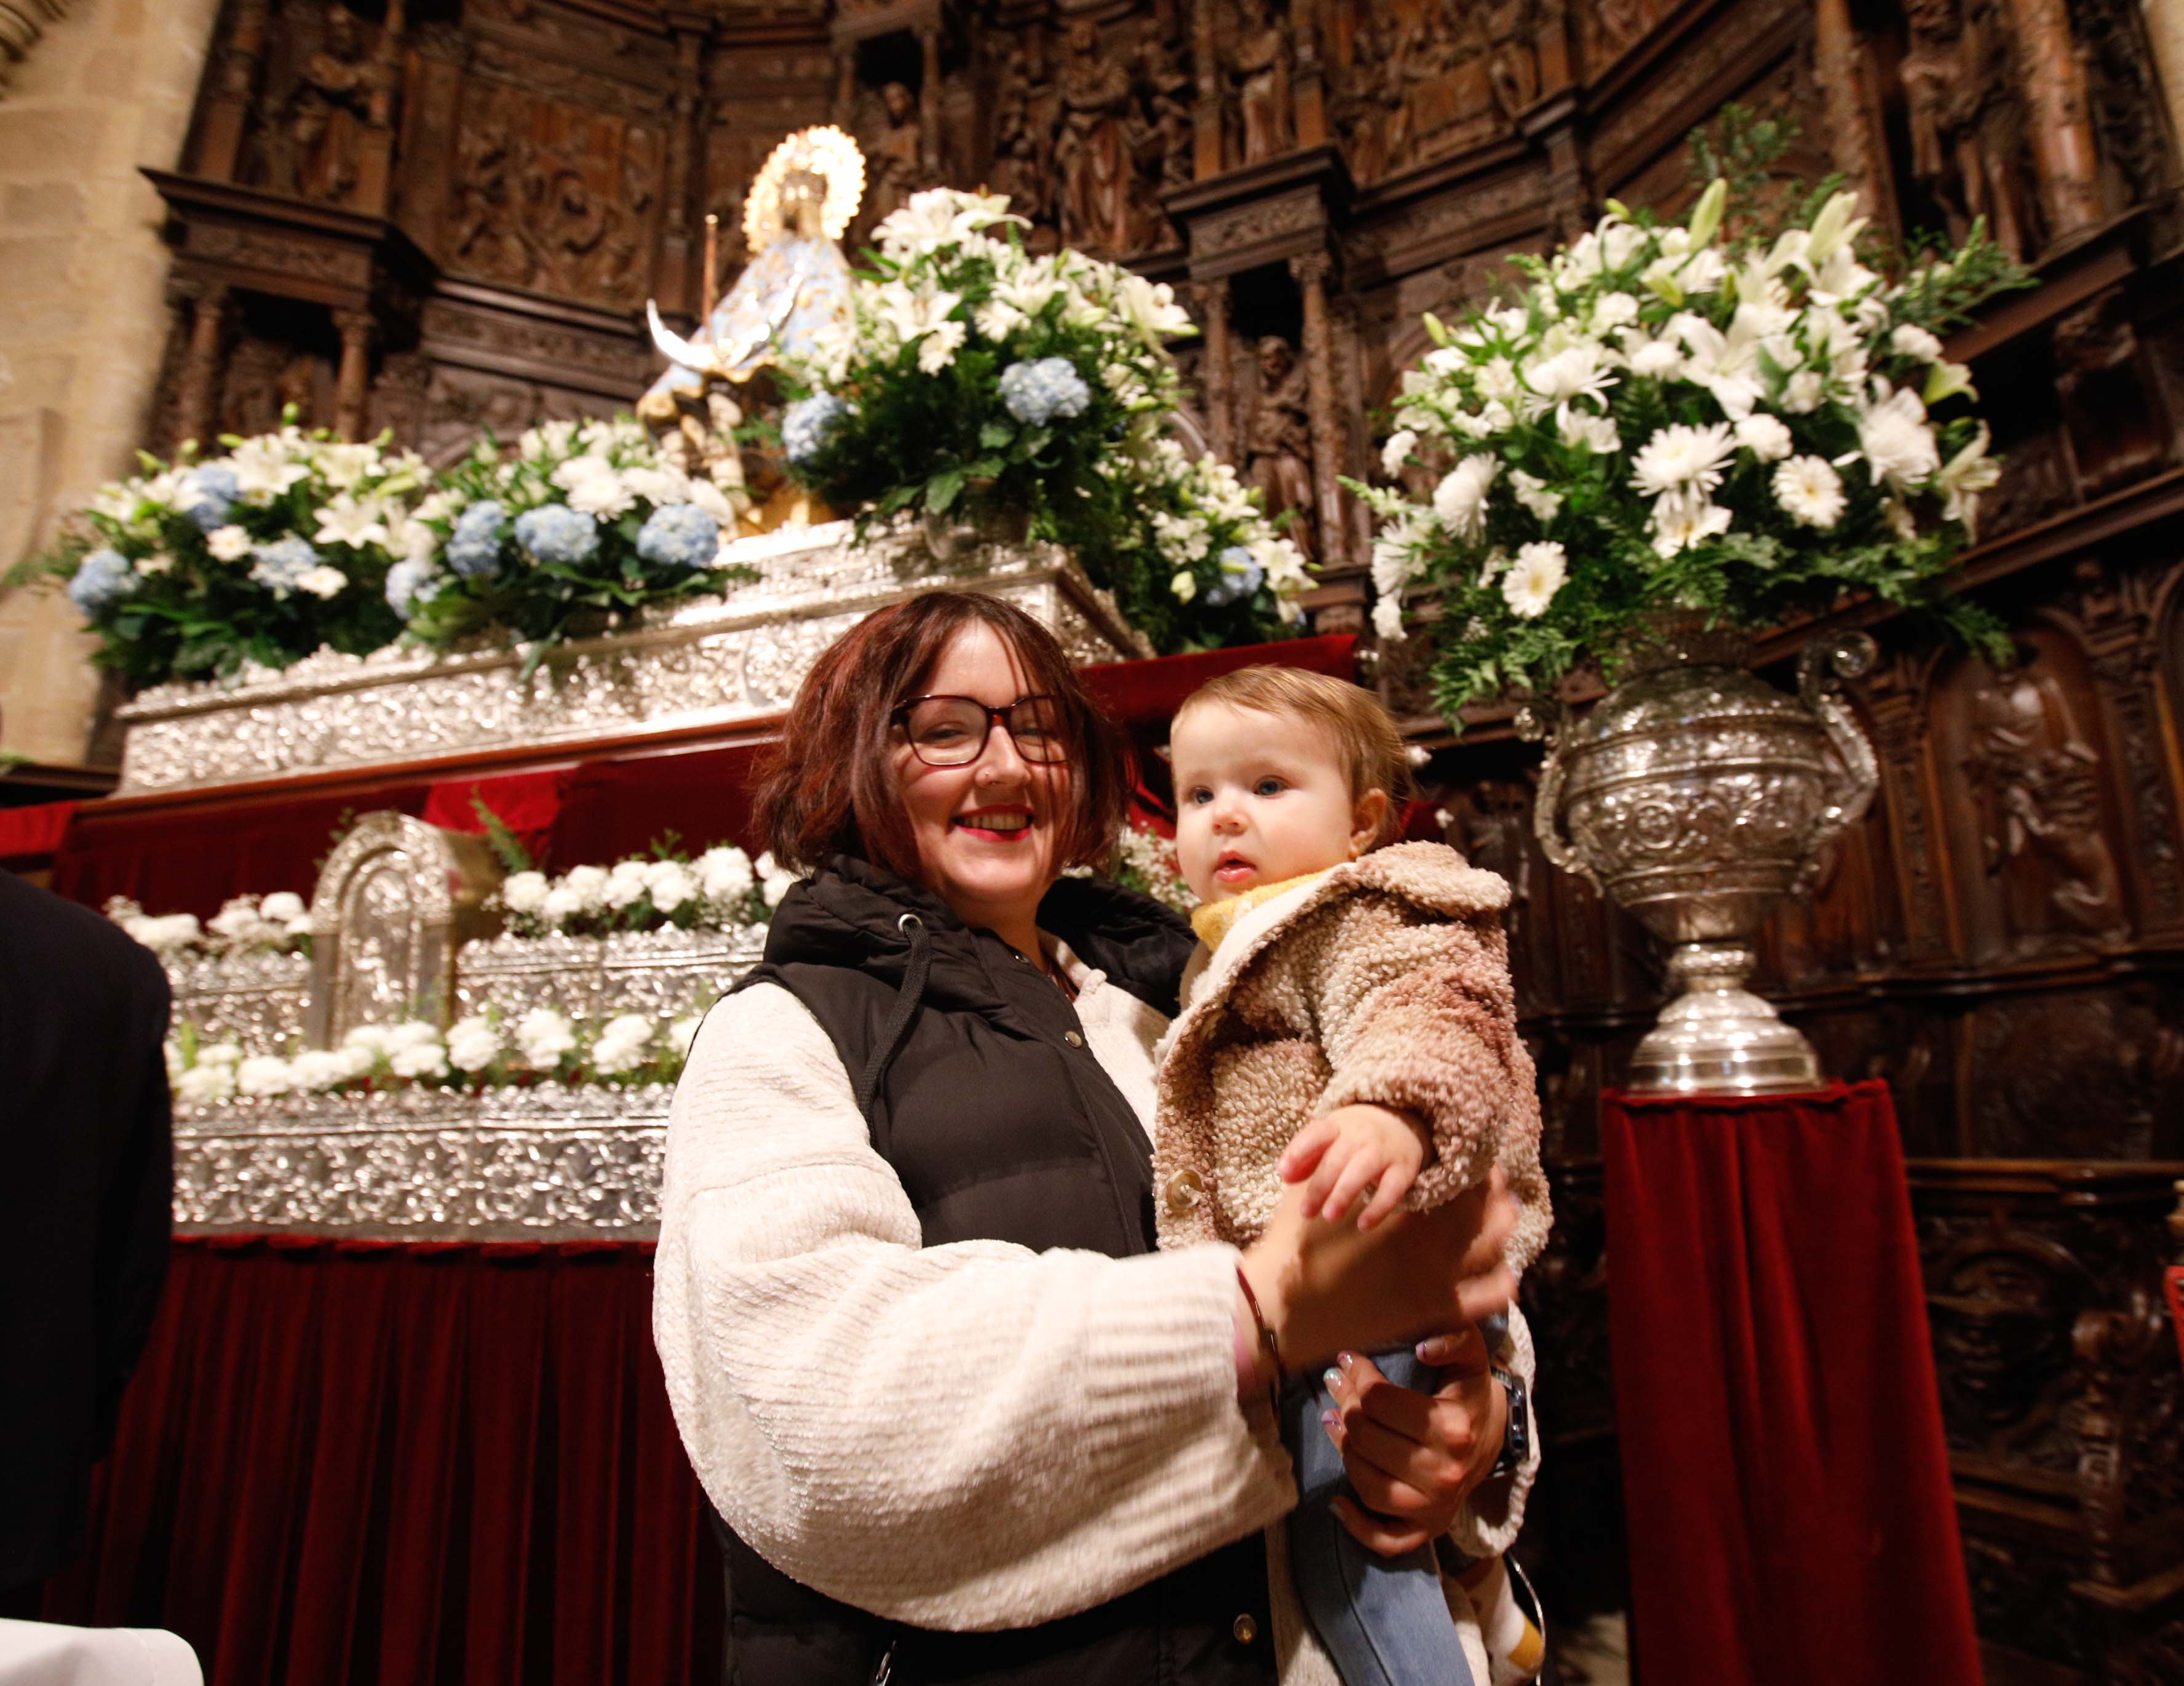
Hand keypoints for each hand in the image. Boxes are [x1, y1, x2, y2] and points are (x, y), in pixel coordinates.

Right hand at [1240, 1167, 1517, 1377]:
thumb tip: (1364, 1133)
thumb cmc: (1297, 1244)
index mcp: (1411, 1205)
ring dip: (1502, 1227)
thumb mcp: (1321, 1187)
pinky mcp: (1438, 1312)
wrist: (1284, 1307)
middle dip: (1496, 1192)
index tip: (1473, 1160)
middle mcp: (1438, 1240)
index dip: (1475, 1164)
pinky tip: (1498, 1269)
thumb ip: (1350, 1162)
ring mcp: (1443, 1279)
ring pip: (1499, 1247)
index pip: (1466, 1175)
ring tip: (1501, 1216)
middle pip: (1494, 1207)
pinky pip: (1491, 1296)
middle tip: (1493, 1185)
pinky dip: (1502, 1279)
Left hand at [1278, 1104, 1429, 1229]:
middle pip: (1336, 1159)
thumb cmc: (1354, 1137)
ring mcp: (1384, 1150)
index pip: (1316, 1134)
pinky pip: (1392, 1190)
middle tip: (1306, 1212)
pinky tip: (1364, 1225)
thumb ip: (1306, 1157)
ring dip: (1344, 1194)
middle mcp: (1361, 1135)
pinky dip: (1379, 1208)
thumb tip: (1286, 1177)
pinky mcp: (1404, 1169)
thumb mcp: (1329, 1138)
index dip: (1299, 1151)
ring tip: (1329, 1216)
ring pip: (1362, 1171)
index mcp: (1337, 1125)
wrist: (1401, 1121)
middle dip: (1319, 1187)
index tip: (1283, 1172)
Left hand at [1320, 1323, 1508, 1556]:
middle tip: (1338, 1386)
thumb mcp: (1471, 1356)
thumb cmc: (1470, 1391)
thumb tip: (1423, 1347)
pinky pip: (1386, 1540)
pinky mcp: (1427, 1530)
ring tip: (1334, 1423)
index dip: (1358, 1376)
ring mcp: (1434, 1508)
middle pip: (1367, 1438)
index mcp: (1453, 1429)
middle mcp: (1444, 1473)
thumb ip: (1454, 1337)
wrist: (1495, 1435)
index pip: (1379, 1401)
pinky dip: (1358, 1526)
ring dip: (1344, 1450)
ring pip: (1367, 1482)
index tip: (1350, 1360)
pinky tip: (1337, 1503)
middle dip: (1346, 1406)